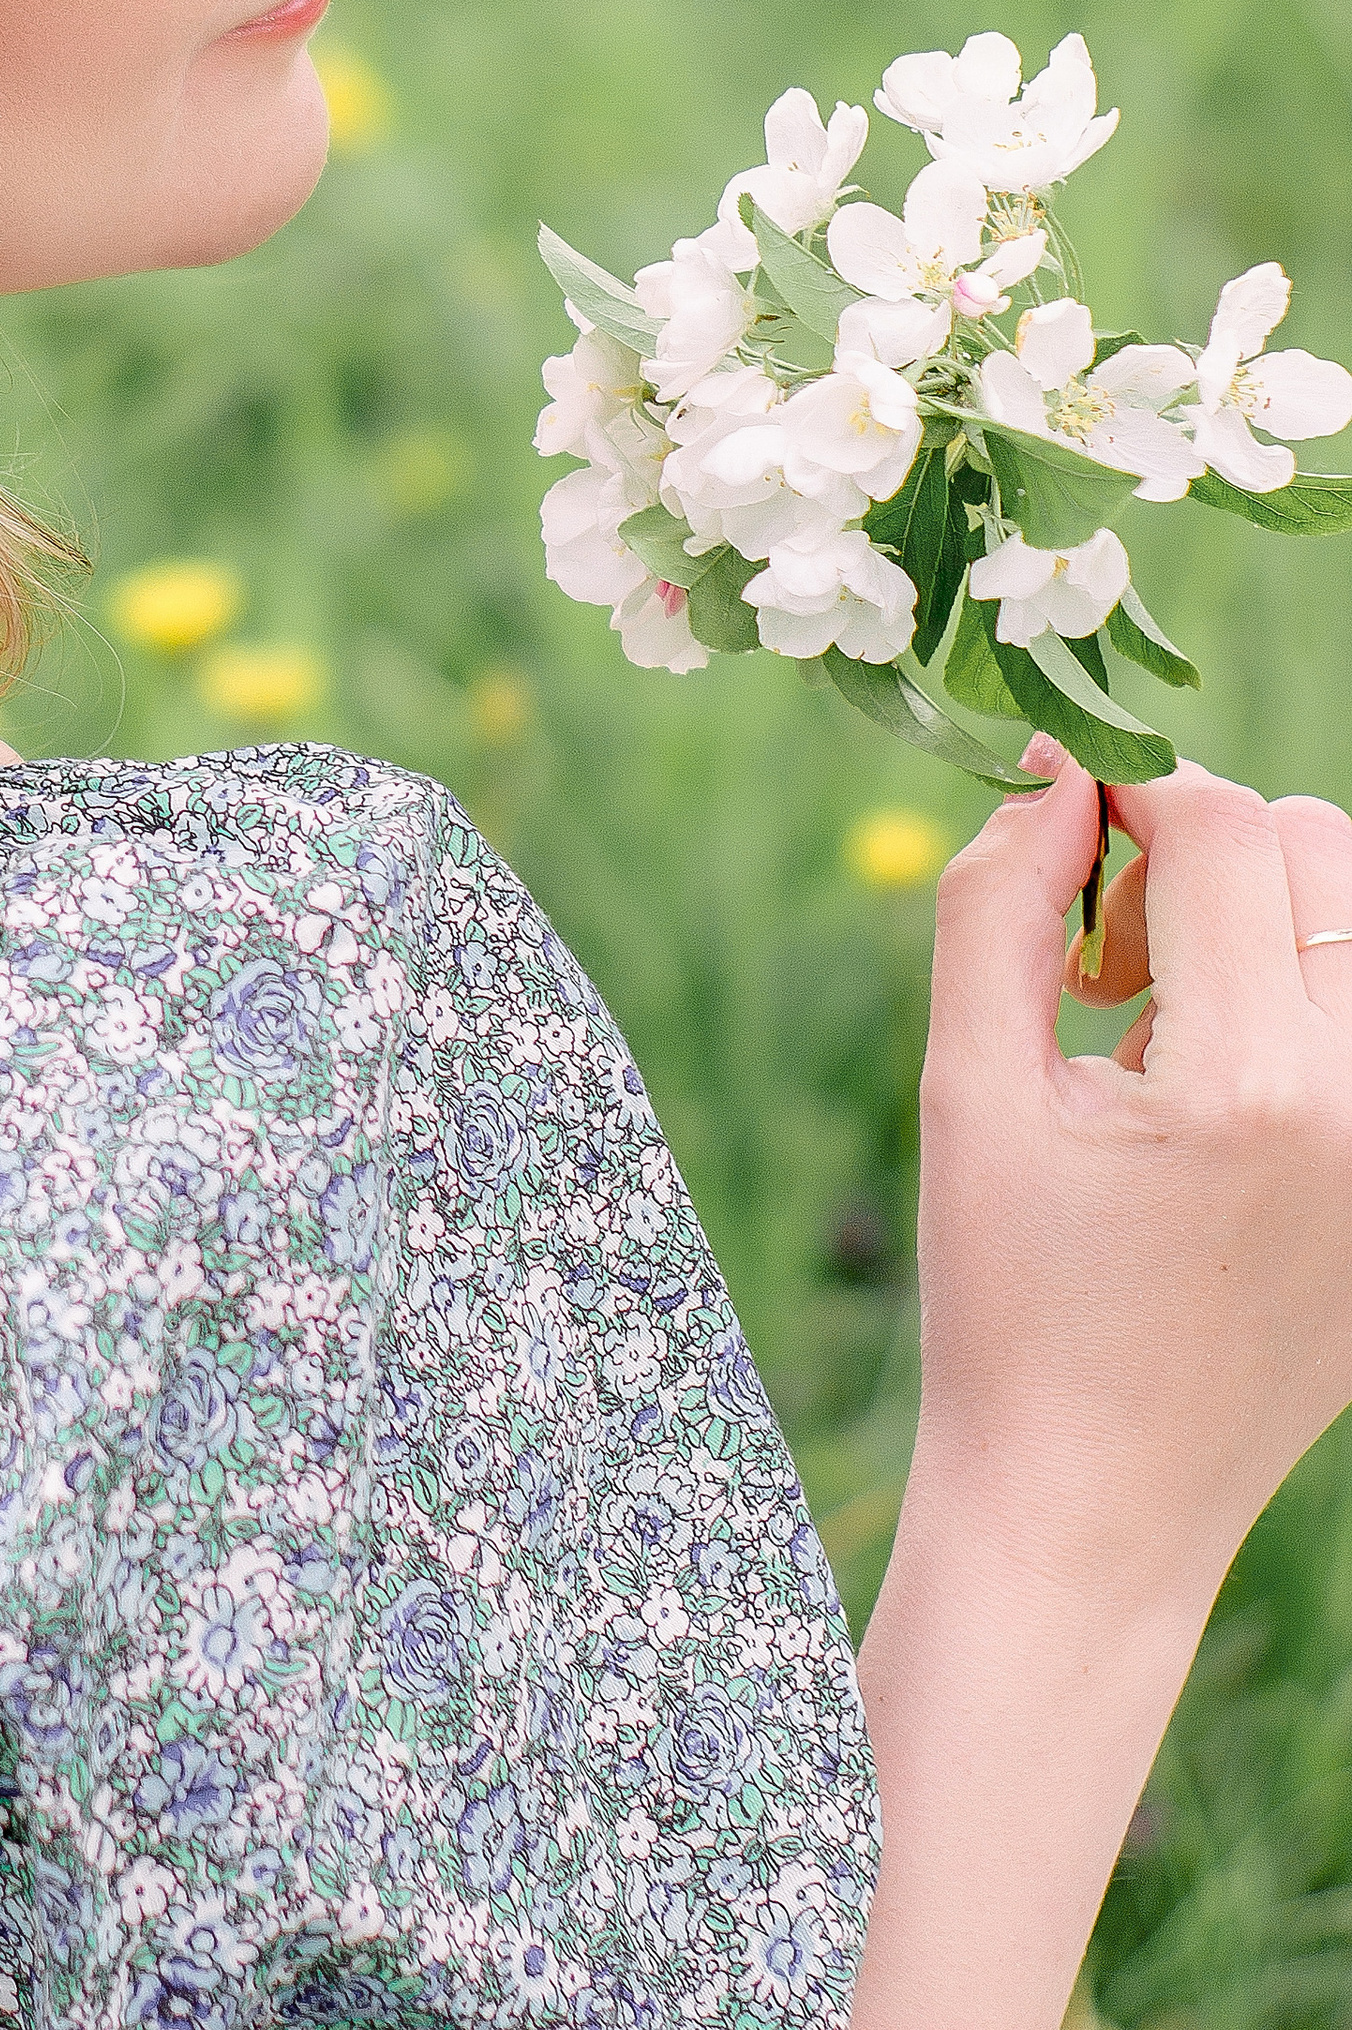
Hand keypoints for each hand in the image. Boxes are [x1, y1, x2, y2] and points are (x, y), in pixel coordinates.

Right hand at [848, 745, 1351, 2029]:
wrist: (1092, 1505)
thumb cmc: (1006, 1296)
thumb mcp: (967, 1084)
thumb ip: (996, 900)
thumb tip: (1053, 777)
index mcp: (1247, 1086)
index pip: (1221, 824)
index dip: (1121, 788)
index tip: (1051, 821)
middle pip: (1314, 846)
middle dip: (1195, 853)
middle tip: (1103, 962)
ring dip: (1254, 920)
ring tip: (1156, 1027)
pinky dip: (1291, 1004)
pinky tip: (1208, 1098)